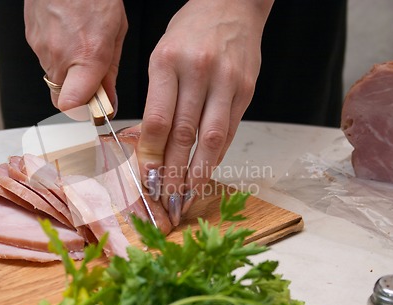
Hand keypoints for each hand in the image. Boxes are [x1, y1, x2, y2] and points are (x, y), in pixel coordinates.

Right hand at [24, 0, 126, 110]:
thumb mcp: (116, 33)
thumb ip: (111, 72)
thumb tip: (108, 99)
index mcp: (87, 56)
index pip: (71, 106)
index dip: (82, 113)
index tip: (94, 110)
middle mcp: (60, 57)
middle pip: (61, 99)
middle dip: (76, 97)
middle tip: (90, 82)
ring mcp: (41, 49)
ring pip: (53, 80)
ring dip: (67, 74)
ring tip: (80, 49)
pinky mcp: (31, 40)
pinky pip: (45, 60)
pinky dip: (57, 57)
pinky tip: (67, 38)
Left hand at [137, 0, 273, 224]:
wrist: (231, 7)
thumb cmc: (189, 32)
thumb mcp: (160, 55)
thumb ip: (158, 98)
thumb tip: (152, 145)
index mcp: (167, 62)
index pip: (158, 120)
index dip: (152, 155)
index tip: (147, 179)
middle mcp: (199, 72)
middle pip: (184, 134)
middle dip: (174, 172)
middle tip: (166, 198)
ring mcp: (226, 82)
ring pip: (211, 138)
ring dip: (198, 172)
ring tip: (187, 195)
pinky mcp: (246, 90)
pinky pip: (230, 130)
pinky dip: (217, 154)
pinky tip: (207, 170)